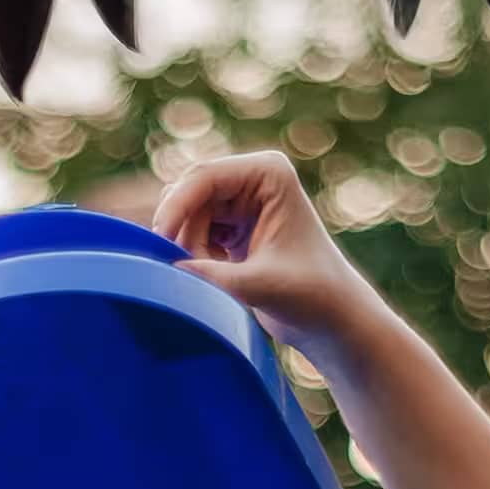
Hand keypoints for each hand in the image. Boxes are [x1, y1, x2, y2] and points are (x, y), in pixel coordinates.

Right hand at [151, 152, 396, 364]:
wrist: (329, 315)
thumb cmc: (311, 294)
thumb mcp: (258, 284)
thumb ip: (211, 276)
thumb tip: (164, 271)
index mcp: (269, 173)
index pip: (203, 177)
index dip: (175, 208)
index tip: (161, 245)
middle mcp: (252, 178)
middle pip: (187, 194)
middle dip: (180, 232)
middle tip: (189, 270)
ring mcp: (239, 200)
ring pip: (184, 216)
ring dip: (186, 247)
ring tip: (214, 277)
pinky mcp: (230, 224)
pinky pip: (189, 231)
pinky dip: (191, 254)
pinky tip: (216, 273)